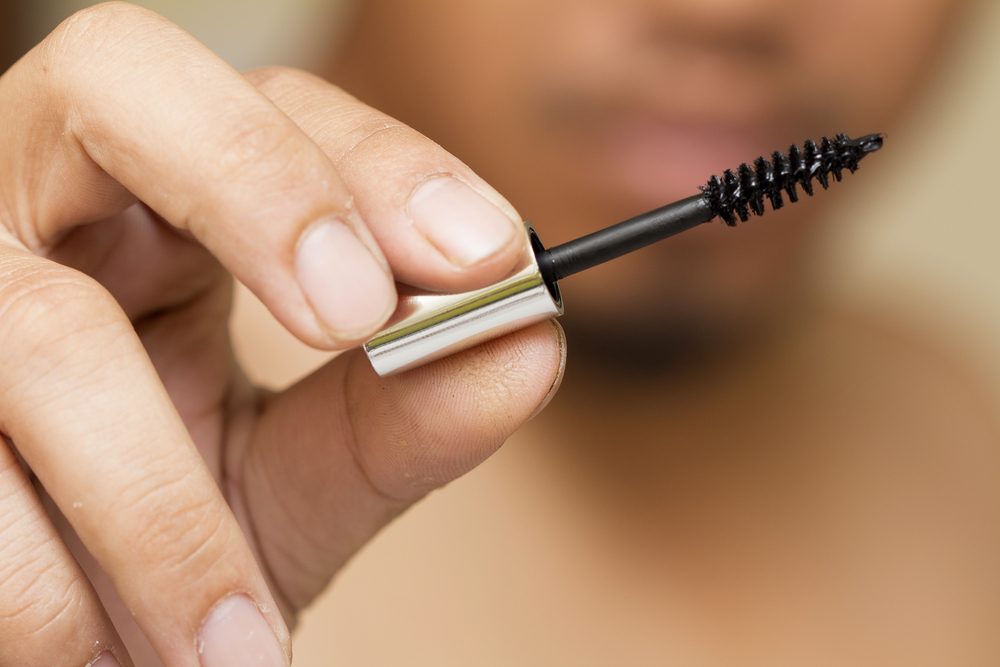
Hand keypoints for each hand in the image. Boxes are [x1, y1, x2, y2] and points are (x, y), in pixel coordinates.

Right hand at [0, 4, 565, 665]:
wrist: (67, 639)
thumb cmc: (175, 533)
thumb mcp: (298, 471)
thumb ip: (402, 414)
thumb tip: (529, 345)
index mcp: (157, 205)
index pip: (270, 106)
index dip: (373, 159)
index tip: (484, 254)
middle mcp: (39, 204)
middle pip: (121, 83)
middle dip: (260, 189)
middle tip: (355, 313)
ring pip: (44, 332)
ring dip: (160, 509)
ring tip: (235, 643)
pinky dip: (57, 595)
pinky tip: (120, 657)